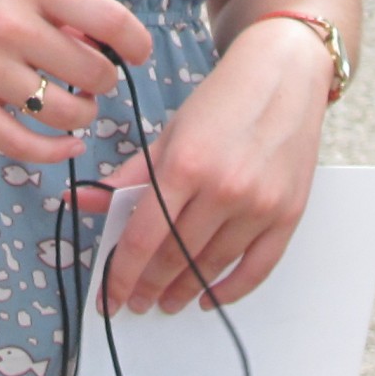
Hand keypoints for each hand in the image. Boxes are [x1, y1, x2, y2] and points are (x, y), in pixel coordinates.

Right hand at [0, 0, 151, 164]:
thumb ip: (64, 9)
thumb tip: (107, 47)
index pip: (110, 19)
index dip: (136, 43)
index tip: (138, 54)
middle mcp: (11, 26)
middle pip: (92, 73)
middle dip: (103, 81)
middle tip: (90, 77)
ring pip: (64, 112)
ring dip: (83, 115)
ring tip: (76, 105)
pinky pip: (23, 143)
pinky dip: (55, 151)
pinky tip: (69, 145)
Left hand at [81, 19, 332, 314]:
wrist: (285, 74)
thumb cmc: (225, 98)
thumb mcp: (171, 131)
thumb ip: (131, 174)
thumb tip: (85, 201)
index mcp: (185, 164)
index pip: (143, 237)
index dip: (120, 274)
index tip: (108, 296)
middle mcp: (224, 189)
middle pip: (176, 257)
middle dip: (148, 286)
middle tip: (134, 301)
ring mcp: (259, 205)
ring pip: (211, 267)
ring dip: (184, 291)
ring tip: (166, 301)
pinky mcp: (289, 215)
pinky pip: (256, 269)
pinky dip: (230, 290)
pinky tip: (209, 297)